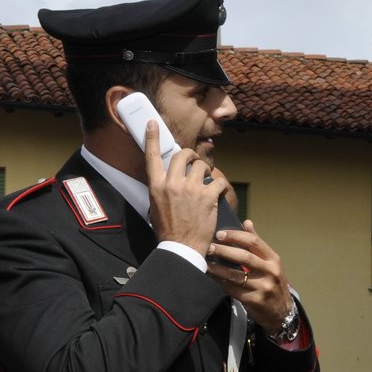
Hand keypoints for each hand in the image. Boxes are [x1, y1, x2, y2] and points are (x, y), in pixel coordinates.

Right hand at [143, 120, 220, 251]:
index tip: (153, 124)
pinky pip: (217, 181)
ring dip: (206, 170)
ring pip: (202, 166)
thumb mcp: (156, 207)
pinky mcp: (208, 197)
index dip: (152, 137)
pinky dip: (219, 185)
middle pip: (183, 155)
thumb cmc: (168, 230)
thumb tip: (167, 179)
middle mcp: (172, 184)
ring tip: (205, 181)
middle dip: (191, 155)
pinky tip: (216, 193)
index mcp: (156, 186)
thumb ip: (162, 189)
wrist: (182, 248)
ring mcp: (191, 189)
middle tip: (195, 161)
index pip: (152, 156)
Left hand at [207, 219, 293, 333]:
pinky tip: (212, 278)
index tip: (219, 234)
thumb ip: (257, 244)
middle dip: (223, 251)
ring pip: (235, 275)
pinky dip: (221, 283)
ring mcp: (263, 287)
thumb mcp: (271, 263)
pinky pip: (233, 290)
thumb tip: (247, 222)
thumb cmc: (273, 283)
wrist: (281, 311)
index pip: (254, 242)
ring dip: (218, 269)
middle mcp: (270, 272)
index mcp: (273, 259)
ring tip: (205, 264)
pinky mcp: (255, 301)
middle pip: (244, 257)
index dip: (235, 236)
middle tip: (208, 247)